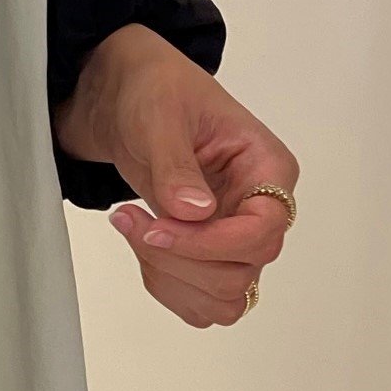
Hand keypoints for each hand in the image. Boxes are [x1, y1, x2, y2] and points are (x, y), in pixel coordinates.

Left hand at [51, 22, 299, 326]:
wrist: (124, 96)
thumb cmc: (153, 90)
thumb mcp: (158, 114)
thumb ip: (176, 164)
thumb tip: (197, 211)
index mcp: (267, 168)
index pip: (263, 230)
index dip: (210, 243)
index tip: (158, 228)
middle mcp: (259, 207)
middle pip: (242, 272)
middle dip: (179, 258)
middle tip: (132, 219)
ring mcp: (235, 235)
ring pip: (225, 296)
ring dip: (170, 277)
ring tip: (132, 226)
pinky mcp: (208, 252)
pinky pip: (201, 299)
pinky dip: (166, 285)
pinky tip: (140, 242)